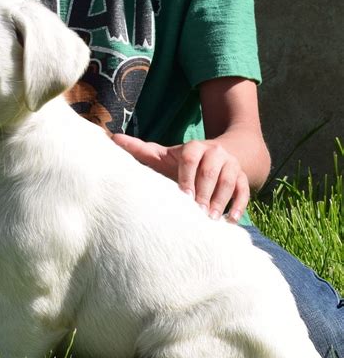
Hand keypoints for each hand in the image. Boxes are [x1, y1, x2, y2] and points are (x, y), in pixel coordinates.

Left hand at [111, 135, 248, 222]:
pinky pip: (244, 190)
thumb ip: (141, 150)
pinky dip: (239, 205)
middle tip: (198, 213)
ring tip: (212, 219)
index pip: (191, 159)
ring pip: (229, 181)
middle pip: (211, 172)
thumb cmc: (185, 160)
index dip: (187, 177)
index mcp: (195, 148)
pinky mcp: (243, 177)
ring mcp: (231, 165)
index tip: (183, 196)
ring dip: (221, 201)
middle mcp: (215, 153)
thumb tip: (113, 138)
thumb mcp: (164, 155)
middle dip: (204, 193)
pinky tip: (231, 220)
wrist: (219, 154)